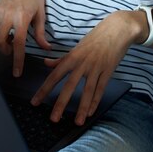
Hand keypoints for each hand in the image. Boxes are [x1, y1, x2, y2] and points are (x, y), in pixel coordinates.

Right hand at [0, 0, 50, 75]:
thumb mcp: (40, 14)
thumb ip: (40, 34)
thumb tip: (46, 48)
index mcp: (22, 18)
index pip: (18, 45)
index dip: (18, 60)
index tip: (17, 72)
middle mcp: (7, 16)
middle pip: (0, 42)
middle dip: (6, 51)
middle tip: (12, 50)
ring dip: (0, 44)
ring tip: (9, 39)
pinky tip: (3, 33)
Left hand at [31, 10, 143, 124]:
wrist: (117, 29)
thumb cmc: (96, 38)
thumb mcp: (77, 46)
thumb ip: (62, 58)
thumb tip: (46, 63)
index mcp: (72, 57)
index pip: (54, 76)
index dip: (44, 90)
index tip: (35, 102)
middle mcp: (83, 63)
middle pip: (69, 86)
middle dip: (61, 103)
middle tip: (54, 118)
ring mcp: (96, 67)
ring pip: (87, 91)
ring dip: (81, 108)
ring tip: (77, 122)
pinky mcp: (108, 71)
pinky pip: (101, 89)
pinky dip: (95, 101)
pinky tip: (90, 112)